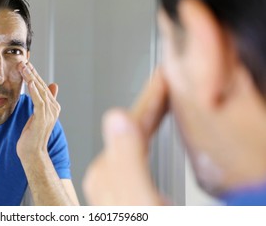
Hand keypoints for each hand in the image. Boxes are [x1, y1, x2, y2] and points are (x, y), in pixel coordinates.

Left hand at [16, 61, 60, 161]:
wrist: (32, 153)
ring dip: (31, 77)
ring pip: (40, 91)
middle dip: (32, 72)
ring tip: (23, 66)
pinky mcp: (43, 118)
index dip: (34, 74)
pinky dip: (35, 91)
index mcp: (52, 106)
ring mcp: (49, 113)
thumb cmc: (32, 136)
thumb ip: (41, 102)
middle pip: (42, 86)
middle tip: (23, 60)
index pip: (42, 86)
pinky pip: (39, 101)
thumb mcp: (36, 116)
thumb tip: (50, 87)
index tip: (26, 64)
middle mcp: (53, 108)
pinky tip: (31, 82)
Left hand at [83, 67, 168, 204]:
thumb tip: (117, 117)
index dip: (151, 98)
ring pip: (136, 138)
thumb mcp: (141, 201)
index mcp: (108, 175)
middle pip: (132, 127)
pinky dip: (149, 137)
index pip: (130, 123)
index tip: (162, 75)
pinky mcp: (130, 194)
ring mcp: (118, 185)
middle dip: (151, 103)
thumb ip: (128, 162)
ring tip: (163, 98)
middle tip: (167, 80)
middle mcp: (109, 177)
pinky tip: (153, 136)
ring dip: (150, 116)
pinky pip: (139, 155)